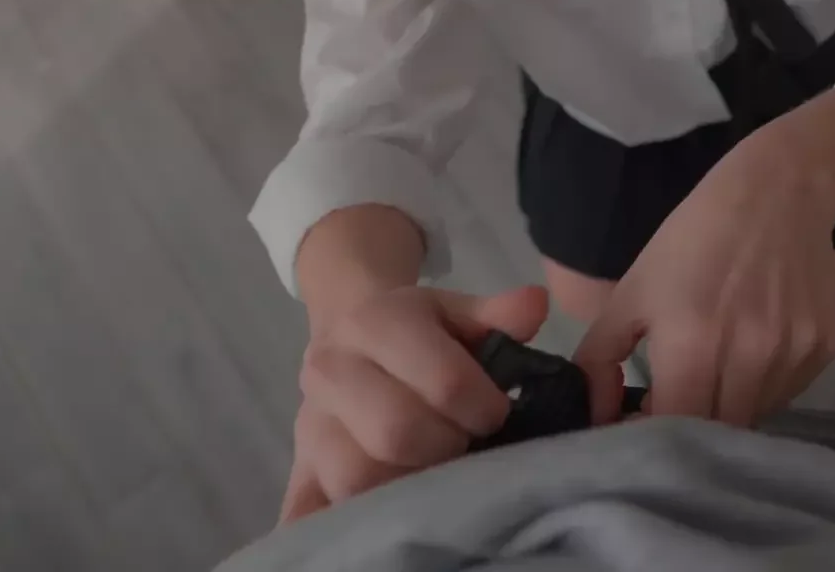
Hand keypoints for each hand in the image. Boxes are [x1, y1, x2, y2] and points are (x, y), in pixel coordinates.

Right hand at [279, 284, 548, 522]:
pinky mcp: (300, 464)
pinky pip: (304, 507)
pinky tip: (371, 528)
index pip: (443, 381)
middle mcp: (331, 370)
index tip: (498, 413)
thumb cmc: (418, 330)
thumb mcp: (455, 311)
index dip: (483, 406)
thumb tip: (535, 305)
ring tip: (435, 473)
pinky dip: (334, 523)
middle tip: (466, 444)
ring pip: (355, 478)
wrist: (350, 334)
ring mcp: (309, 424)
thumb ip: (497, 314)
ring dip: (407, 485)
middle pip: (395, 432)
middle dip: (447, 446)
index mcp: (375, 323)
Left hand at [573, 142, 834, 426]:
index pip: (675, 429)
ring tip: (720, 367)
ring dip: (731, 405)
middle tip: (681, 395)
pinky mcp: (824, 349)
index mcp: (693, 345)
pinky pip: (788, 393)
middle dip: (694, 424)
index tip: (646, 415)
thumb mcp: (633, 290)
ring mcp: (793, 355)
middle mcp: (750, 358)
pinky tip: (755, 349)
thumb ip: (600, 358)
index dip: (656, 432)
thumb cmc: (695, 238)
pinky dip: (766, 386)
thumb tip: (594, 414)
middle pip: (718, 430)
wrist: (781, 192)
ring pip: (756, 415)